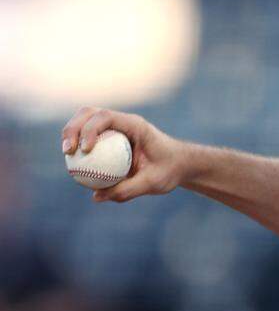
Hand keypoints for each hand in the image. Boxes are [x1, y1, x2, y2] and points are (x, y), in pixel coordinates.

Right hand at [61, 107, 185, 202]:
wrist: (179, 164)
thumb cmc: (169, 170)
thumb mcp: (153, 183)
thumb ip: (127, 190)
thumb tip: (96, 196)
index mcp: (135, 125)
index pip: (106, 117)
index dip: (89, 129)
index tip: (84, 150)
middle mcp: (123, 122)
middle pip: (89, 113)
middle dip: (73, 128)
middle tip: (68, 151)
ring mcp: (116, 128)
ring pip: (85, 121)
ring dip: (71, 133)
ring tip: (67, 154)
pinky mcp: (111, 137)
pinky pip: (90, 137)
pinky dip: (79, 145)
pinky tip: (73, 163)